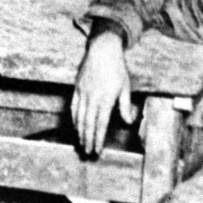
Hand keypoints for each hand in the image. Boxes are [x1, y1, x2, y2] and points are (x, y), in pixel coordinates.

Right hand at [71, 31, 134, 156]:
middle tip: (87, 152)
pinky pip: (74, 107)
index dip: (98, 139)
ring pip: (79, 117)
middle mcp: (92, 98)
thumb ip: (125, 106)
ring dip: (80, 132)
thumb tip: (128, 121)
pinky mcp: (77, 88)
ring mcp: (82, 93)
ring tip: (81, 143)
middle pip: (88, 124)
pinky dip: (74, 119)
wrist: (102, 50)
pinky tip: (75, 126)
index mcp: (105, 99)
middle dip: (87, 139)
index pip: (100, 124)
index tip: (97, 150)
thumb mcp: (125, 87)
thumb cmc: (117, 69)